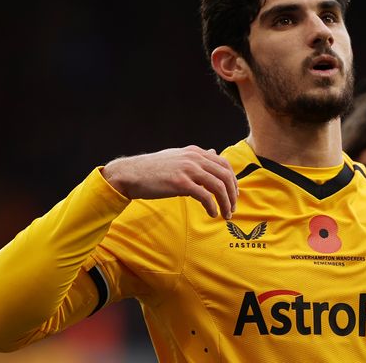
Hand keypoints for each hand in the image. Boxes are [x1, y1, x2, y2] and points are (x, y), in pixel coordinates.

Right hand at [101, 146, 238, 218]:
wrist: (131, 174)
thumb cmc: (153, 169)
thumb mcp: (178, 157)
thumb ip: (197, 157)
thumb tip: (213, 152)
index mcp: (195, 152)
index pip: (224, 164)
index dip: (233, 180)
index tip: (234, 194)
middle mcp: (194, 158)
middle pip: (225, 176)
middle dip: (232, 194)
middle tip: (233, 208)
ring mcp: (188, 169)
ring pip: (218, 187)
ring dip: (226, 203)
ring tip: (226, 215)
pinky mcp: (180, 183)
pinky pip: (205, 196)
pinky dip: (212, 207)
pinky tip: (212, 214)